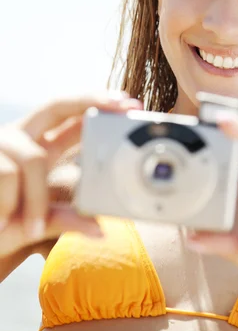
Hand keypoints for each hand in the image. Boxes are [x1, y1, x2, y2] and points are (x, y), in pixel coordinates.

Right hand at [0, 92, 141, 257]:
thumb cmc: (3, 225)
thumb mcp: (38, 222)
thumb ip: (66, 217)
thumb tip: (101, 228)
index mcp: (39, 147)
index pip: (72, 118)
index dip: (100, 105)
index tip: (131, 104)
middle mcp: (22, 137)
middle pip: (57, 104)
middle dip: (91, 101)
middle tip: (123, 105)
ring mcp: (1, 144)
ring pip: (34, 158)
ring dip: (37, 199)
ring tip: (32, 227)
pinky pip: (9, 175)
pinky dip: (12, 202)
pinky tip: (5, 221)